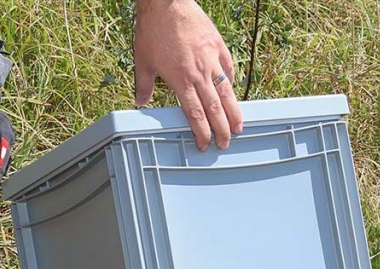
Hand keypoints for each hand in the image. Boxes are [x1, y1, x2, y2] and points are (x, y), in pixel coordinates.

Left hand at [134, 0, 243, 150]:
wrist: (167, 3)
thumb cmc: (153, 31)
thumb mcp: (142, 61)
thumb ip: (143, 85)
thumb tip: (140, 103)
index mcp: (181, 81)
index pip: (195, 114)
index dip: (202, 132)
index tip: (205, 144)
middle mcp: (199, 74)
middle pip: (215, 109)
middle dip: (221, 129)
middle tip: (225, 143)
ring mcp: (211, 60)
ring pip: (227, 92)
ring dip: (234, 112)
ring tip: (239, 127)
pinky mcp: (218, 46)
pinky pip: (229, 69)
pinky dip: (232, 83)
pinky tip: (234, 92)